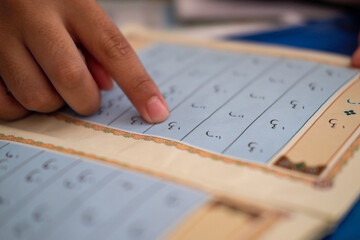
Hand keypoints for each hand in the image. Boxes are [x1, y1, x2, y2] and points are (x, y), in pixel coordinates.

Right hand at [0, 0, 168, 122]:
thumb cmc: (46, 0)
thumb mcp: (77, 10)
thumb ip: (95, 47)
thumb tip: (106, 88)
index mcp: (70, 1)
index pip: (114, 49)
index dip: (139, 86)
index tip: (157, 113)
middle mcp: (32, 15)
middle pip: (72, 80)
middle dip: (85, 100)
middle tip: (84, 95)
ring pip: (37, 98)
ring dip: (52, 103)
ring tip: (48, 82)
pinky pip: (5, 105)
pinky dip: (21, 108)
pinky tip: (23, 88)